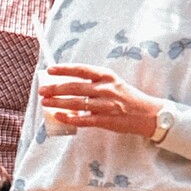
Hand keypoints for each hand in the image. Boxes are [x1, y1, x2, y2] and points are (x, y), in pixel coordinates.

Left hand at [40, 65, 160, 137]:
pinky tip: (59, 116)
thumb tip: (68, 82)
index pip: (82, 70)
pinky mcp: (107, 120)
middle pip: (75, 87)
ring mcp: (106, 105)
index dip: (64, 69)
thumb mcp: (113, 83)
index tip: (50, 70)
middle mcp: (106, 88)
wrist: (148, 114)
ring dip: (58, 102)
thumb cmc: (126, 97)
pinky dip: (70, 118)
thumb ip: (94, 82)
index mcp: (107, 76)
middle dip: (56, 88)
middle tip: (42, 90)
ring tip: (45, 102)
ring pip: (77, 103)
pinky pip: (84, 119)